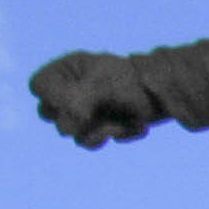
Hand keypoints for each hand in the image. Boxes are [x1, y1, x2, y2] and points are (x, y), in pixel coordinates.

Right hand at [30, 53, 160, 147]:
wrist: (170, 94)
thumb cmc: (133, 82)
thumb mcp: (102, 86)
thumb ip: (76, 103)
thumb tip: (65, 129)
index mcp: (70, 68)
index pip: (38, 86)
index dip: (53, 97)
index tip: (76, 98)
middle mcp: (73, 88)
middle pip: (50, 114)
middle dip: (78, 119)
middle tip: (98, 112)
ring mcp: (86, 108)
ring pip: (72, 133)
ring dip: (101, 130)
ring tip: (123, 122)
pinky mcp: (101, 125)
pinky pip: (93, 140)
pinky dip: (116, 134)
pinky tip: (135, 125)